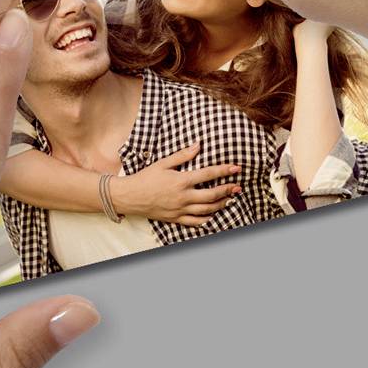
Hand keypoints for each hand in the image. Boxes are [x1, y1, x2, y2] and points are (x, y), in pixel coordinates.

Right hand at [109, 140, 242, 226]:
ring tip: (229, 200)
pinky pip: (195, 222)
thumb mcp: (163, 163)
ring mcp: (180, 209)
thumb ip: (182, 155)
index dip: (224, 171)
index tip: (237, 168)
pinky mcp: (175, 218)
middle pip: (212, 195)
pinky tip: (213, 215)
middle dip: (228, 190)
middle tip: (238, 187)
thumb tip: (198, 145)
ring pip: (207, 210)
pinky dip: (206, 220)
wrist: (130, 196)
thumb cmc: (145, 178)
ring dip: (221, 205)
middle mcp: (183, 197)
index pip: (209, 174)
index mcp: (181, 181)